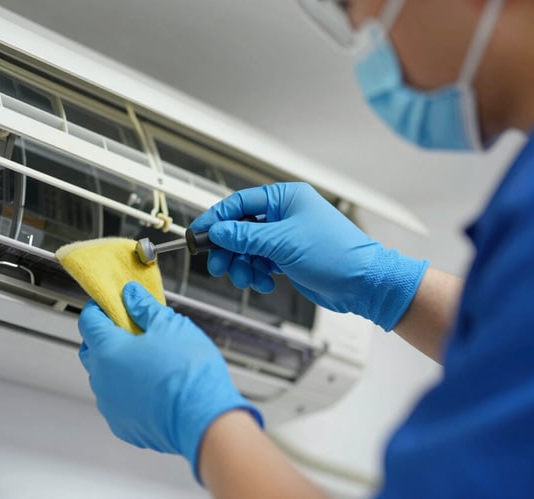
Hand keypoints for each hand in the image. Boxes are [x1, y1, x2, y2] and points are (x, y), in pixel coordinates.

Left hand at [78, 282, 261, 480]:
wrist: (203, 418)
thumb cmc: (188, 372)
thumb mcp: (169, 325)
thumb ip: (144, 307)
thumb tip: (131, 296)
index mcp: (108, 350)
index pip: (88, 322)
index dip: (99, 309)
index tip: (111, 304)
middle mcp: (102, 379)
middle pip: (91, 350)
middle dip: (104, 337)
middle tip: (130, 329)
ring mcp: (110, 405)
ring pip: (104, 378)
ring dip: (116, 366)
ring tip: (146, 360)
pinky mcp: (123, 425)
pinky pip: (117, 401)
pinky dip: (127, 391)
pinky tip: (151, 386)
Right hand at [190, 183, 427, 330]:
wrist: (364, 284)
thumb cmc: (336, 254)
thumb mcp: (282, 242)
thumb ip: (244, 236)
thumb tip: (217, 230)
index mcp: (286, 198)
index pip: (240, 203)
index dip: (216, 219)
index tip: (198, 233)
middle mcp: (285, 214)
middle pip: (240, 228)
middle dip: (228, 248)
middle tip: (218, 265)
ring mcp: (286, 237)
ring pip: (247, 248)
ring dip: (242, 265)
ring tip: (246, 278)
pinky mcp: (288, 257)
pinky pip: (260, 262)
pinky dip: (256, 274)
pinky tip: (263, 282)